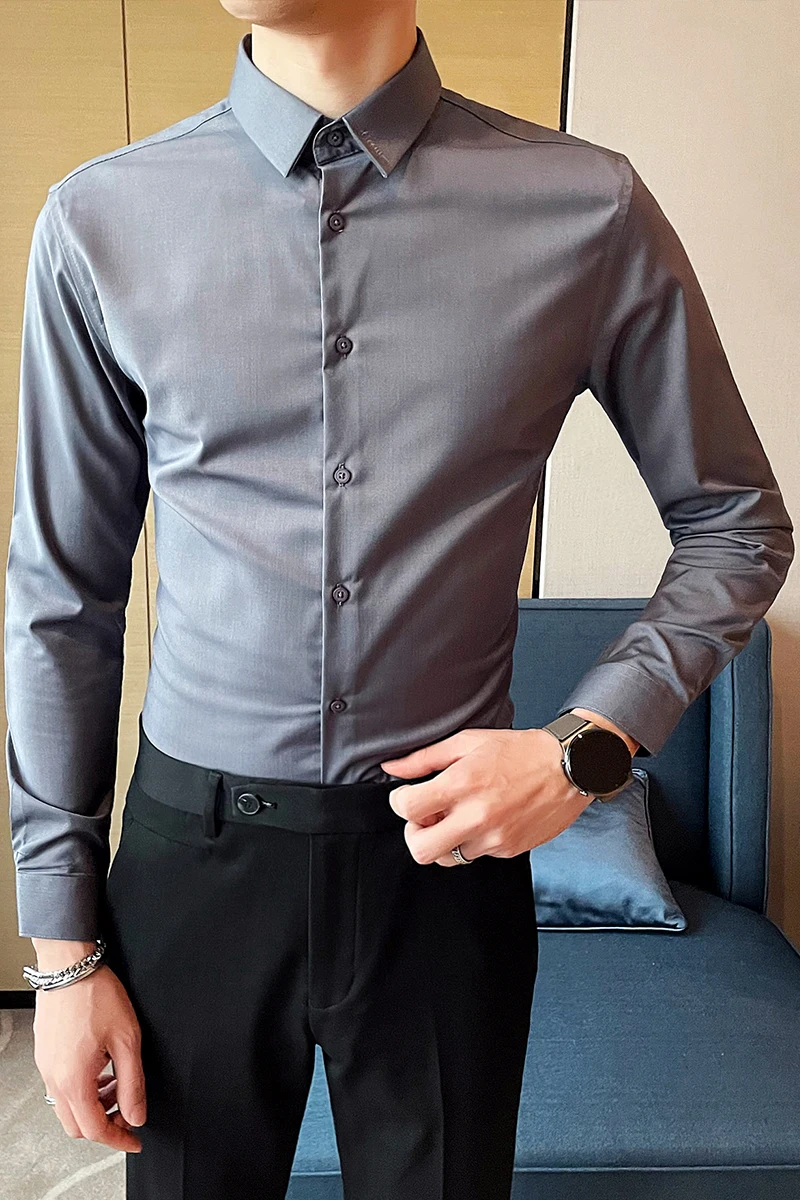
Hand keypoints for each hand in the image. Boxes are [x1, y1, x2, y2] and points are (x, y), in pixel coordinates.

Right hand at [32, 962, 145, 1151]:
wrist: (69, 966)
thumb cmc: (96, 995)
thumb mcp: (127, 1040)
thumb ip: (133, 1083)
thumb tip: (136, 1115)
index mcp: (74, 1080)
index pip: (95, 1130)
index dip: (118, 1140)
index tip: (134, 1140)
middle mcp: (54, 1079)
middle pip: (77, 1125)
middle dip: (105, 1124)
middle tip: (128, 1110)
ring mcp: (46, 1067)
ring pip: (67, 1107)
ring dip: (94, 1105)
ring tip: (117, 1084)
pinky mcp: (45, 1055)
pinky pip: (61, 1087)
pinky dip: (82, 1089)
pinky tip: (101, 1068)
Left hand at [381, 726, 593, 866]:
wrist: (570, 768)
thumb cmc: (519, 750)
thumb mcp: (468, 742)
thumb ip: (425, 758)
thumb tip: (391, 767)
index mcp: (462, 783)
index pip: (407, 809)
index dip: (399, 801)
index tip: (407, 796)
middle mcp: (475, 816)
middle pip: (420, 849)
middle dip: (415, 833)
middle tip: (425, 817)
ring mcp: (493, 837)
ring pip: (447, 857)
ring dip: (445, 839)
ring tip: (458, 816)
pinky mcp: (508, 850)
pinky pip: (475, 855)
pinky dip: (472, 840)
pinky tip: (484, 818)